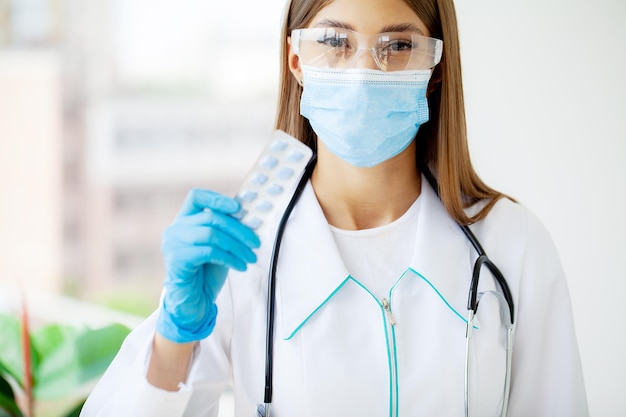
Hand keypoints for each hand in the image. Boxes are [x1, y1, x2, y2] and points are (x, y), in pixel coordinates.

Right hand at [156, 189, 259, 342]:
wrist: (193, 301)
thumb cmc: (206, 271)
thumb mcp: (218, 245)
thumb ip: (225, 230)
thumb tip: (249, 218)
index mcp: (184, 220)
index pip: (196, 197)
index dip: (217, 199)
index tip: (238, 208)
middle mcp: (175, 229)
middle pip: (211, 217)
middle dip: (238, 230)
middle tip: (256, 242)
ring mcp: (173, 243)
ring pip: (211, 234)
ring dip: (236, 246)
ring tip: (250, 257)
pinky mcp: (177, 259)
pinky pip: (209, 252)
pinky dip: (229, 258)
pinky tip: (241, 266)